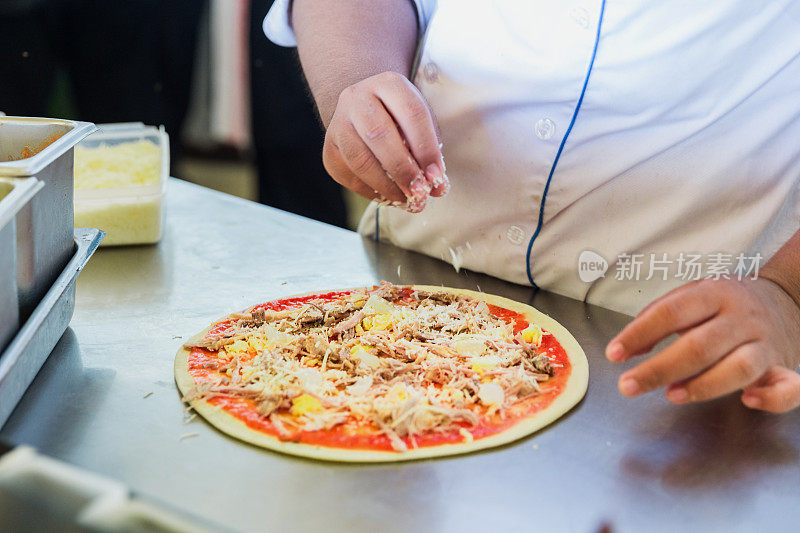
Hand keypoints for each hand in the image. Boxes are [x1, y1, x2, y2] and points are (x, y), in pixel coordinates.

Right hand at [322, 71, 447, 212]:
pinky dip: (371, 191)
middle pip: (379, 135)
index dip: (426, 149)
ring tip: (406, 201)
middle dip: (403, 170)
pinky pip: (349, 175)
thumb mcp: (419, 124)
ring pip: (359, 159)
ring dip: (386, 186)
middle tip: (420, 193)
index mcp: (389, 84)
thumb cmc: (400, 119)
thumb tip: (437, 188)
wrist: (364, 110)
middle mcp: (358, 97)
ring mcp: (338, 122)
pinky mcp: (329, 148)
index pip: (411, 114)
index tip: (437, 177)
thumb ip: (430, 153)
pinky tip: (389, 197)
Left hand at [606, 277, 799, 412]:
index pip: (672, 312)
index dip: (639, 334)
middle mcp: (741, 318)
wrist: (785, 299)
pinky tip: (747, 401)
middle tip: (628, 385)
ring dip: (703, 386)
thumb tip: (626, 348)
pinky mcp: (783, 367)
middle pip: (700, 346)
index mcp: (714, 293)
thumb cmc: (722, 303)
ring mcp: (765, 343)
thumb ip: (656, 317)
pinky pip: (787, 387)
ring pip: (739, 368)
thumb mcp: (690, 295)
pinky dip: (771, 398)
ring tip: (671, 395)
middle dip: (659, 369)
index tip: (614, 353)